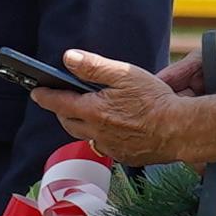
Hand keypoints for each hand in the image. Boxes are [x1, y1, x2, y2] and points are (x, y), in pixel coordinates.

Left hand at [30, 47, 198, 164]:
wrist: (179, 130)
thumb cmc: (155, 100)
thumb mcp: (124, 75)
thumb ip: (93, 67)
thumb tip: (68, 58)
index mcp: (94, 111)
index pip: (59, 103)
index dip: (45, 96)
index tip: (36, 92)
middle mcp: (97, 132)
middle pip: (68, 123)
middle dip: (61, 112)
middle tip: (61, 102)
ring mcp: (110, 147)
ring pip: (86, 136)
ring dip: (81, 125)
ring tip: (87, 114)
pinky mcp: (124, 157)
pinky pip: (105, 147)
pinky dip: (102, 136)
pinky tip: (114, 128)